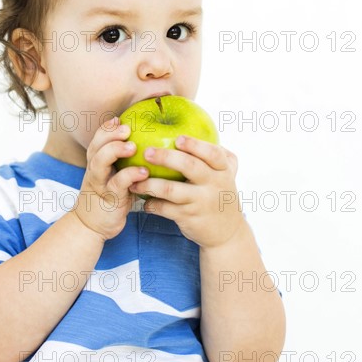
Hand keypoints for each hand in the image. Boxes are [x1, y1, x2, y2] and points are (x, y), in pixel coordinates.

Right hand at [71, 116, 149, 241]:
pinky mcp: (109, 199)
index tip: (120, 119)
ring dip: (114, 151)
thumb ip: (122, 162)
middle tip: (127, 129)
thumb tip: (146, 143)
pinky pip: (117, 185)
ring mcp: (99, 185)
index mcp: (96, 163)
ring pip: (99, 163)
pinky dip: (130, 176)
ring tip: (133, 146)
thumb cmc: (109, 198)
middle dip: (109, 135)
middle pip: (95, 147)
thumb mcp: (113, 177)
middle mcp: (94, 171)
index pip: (97, 140)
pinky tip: (144, 172)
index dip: (106, 128)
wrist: (90, 227)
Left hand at [128, 135, 245, 248]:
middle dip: (166, 157)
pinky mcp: (189, 218)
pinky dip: (151, 204)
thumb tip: (191, 128)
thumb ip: (214, 155)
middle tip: (146, 152)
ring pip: (171, 190)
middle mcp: (215, 185)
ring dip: (149, 184)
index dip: (195, 145)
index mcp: (223, 170)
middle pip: (190, 166)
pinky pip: (165, 209)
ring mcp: (202, 202)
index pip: (213, 154)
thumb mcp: (224, 174)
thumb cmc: (218, 195)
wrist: (227, 233)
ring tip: (134, 181)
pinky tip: (143, 201)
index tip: (178, 138)